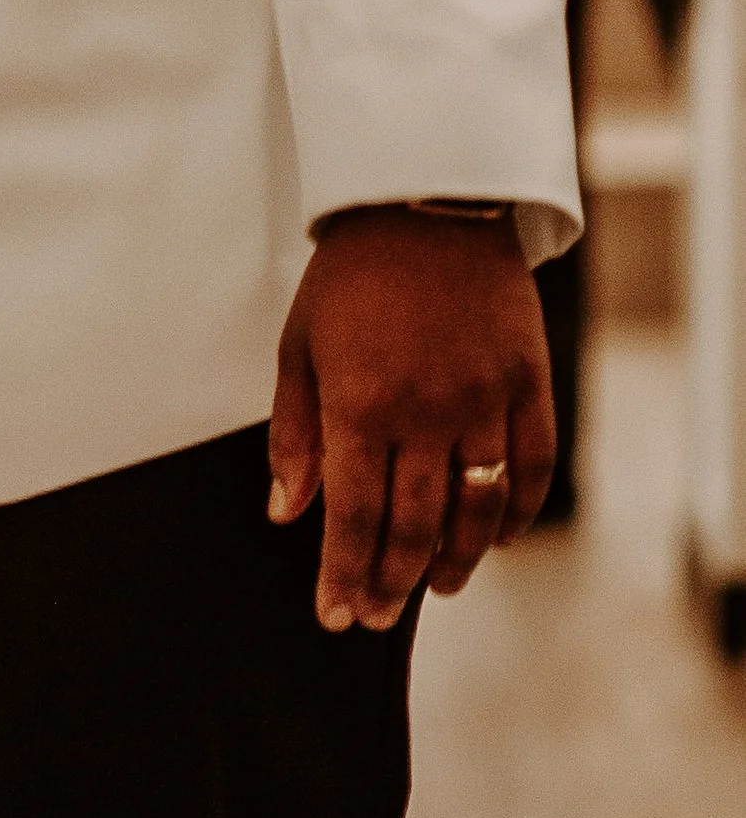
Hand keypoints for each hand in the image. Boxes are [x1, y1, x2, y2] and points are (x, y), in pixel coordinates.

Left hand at [268, 206, 553, 630]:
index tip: (336, 616)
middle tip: (376, 616)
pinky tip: (496, 539)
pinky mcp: (528, 383)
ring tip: (435, 588)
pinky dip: (516, 514)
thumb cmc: (351, 276)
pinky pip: (532, 469)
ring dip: (456, 561)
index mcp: (360, 404)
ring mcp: (484, 400)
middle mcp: (426, 411)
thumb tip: (287, 512)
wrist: (427, 201)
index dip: (344, 574)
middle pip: (414, 526)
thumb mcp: (299, 347)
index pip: (351, 516)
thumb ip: (294, 434)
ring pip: (477, 510)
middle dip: (391, 582)